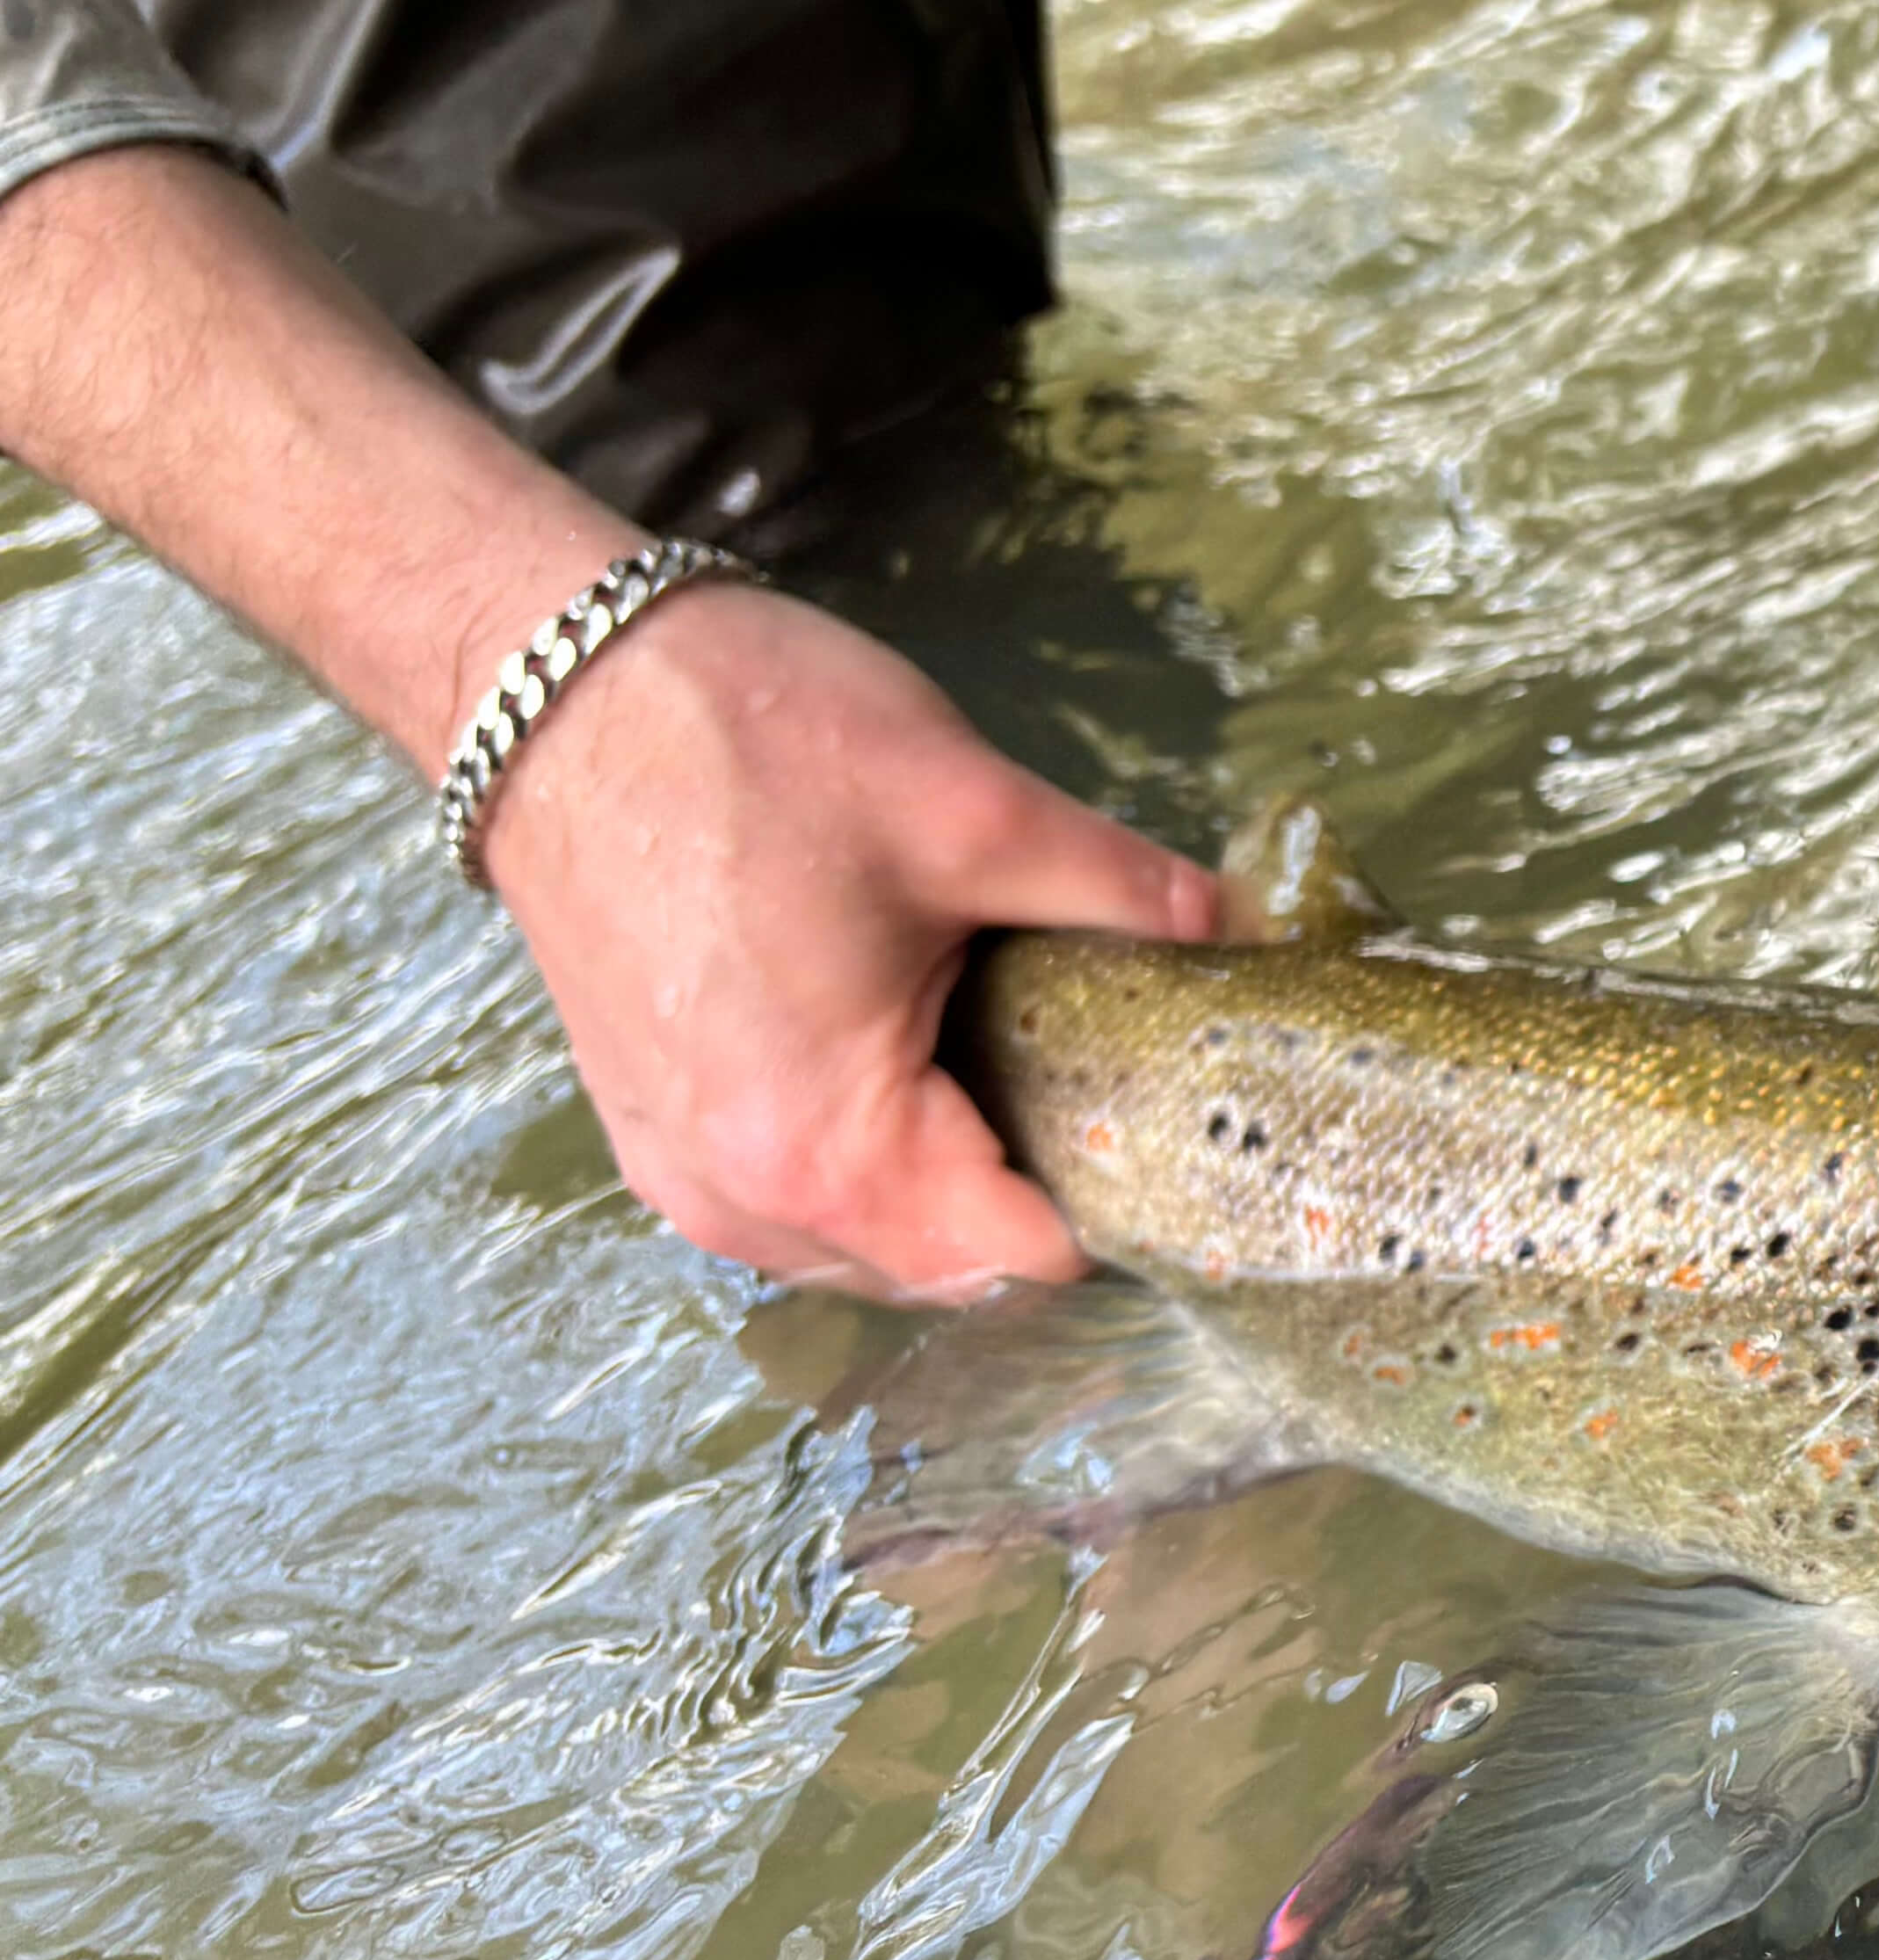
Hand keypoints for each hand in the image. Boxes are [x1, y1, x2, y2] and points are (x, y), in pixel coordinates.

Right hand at [479, 582, 1221, 1298]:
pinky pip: (787, 1205)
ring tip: (1018, 1068)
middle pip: (944, 1269)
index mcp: (826, 1145)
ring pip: (862, 1248)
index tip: (1178, 1131)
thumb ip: (1124, 891)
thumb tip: (1246, 927)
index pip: (1018, 1259)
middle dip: (1037, 1197)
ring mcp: (681, 1174)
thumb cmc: (748, 745)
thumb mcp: (974, 810)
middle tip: (1113, 1084)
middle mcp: (742, 1196)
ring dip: (949, 1189)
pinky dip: (865, 1167)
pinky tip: (915, 1064)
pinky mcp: (650, 1130)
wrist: (550, 690)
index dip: (1117, 1202)